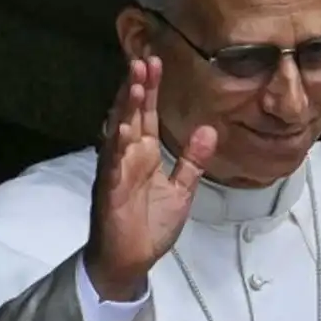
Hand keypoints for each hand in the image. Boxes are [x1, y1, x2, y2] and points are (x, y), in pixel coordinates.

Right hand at [83, 57, 216, 300]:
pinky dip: (117, 149)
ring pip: (119, 134)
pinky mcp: (110, 193)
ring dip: (124, 110)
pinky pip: (113, 168)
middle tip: (144, 60)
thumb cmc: (150, 224)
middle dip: (136, 88)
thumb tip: (209, 129)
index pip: (145, 114)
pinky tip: (122, 131)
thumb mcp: (181, 189)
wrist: (130, 259)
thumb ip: (192, 159)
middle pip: (131, 116)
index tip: (154, 63)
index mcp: (142, 154)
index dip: (149, 89)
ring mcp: (116, 172)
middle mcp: (126, 157)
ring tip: (133, 85)